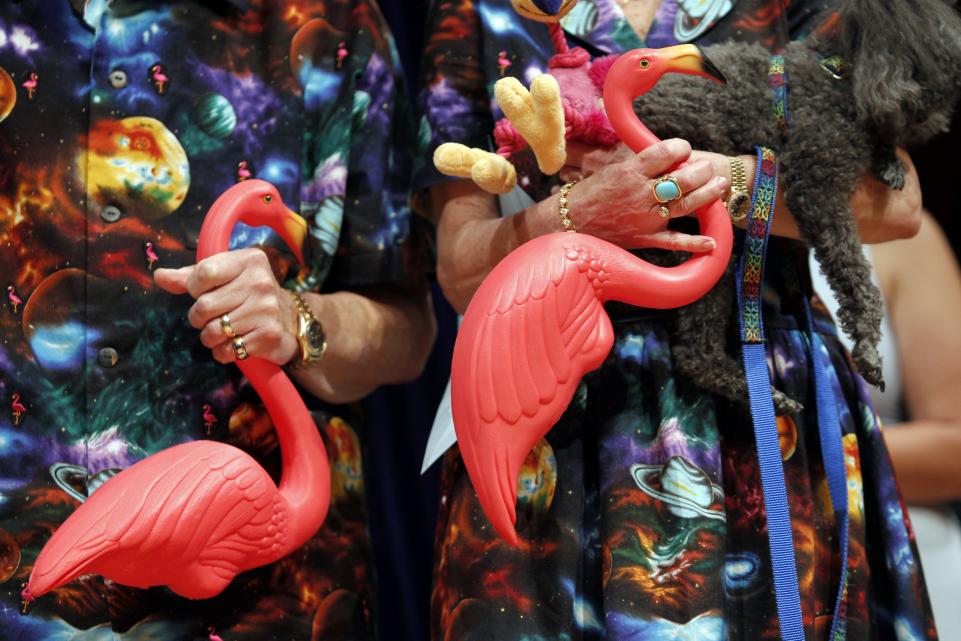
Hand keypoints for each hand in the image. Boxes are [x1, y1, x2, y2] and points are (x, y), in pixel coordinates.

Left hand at [154, 248, 299, 365]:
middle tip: (211, 317)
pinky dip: (223, 352)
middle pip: (204, 305)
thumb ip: (191, 276)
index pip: (203, 273)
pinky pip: (227, 350)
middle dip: (199, 318)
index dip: (194, 288)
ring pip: (213, 331)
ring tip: (222, 332)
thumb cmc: (248, 294)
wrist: (290, 320)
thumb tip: (159, 276)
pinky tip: (234, 344)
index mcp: (249, 260)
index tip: (203, 292)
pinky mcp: (269, 335)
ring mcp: (266, 309)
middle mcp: (260, 282)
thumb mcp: (225, 277)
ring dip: (210, 337)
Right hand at [558, 138, 728, 251]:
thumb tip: (658, 147)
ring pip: (685, 204)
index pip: (666, 152)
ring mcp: (645, 217)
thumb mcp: (610, 168)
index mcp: (630, 171)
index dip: (681, 148)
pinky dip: (694, 242)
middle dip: (701, 171)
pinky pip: (674, 241)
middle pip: (682, 178)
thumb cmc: (589, 194)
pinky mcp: (645, 239)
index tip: (684, 149)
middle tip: (708, 168)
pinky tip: (712, 241)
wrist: (569, 223)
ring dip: (708, 194)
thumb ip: (637, 159)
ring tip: (720, 186)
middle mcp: (640, 193)